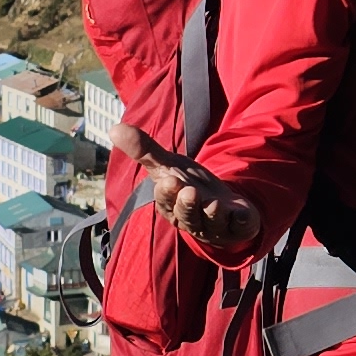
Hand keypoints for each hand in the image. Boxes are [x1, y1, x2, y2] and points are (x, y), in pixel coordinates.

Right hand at [103, 111, 260, 252]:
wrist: (223, 206)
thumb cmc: (190, 186)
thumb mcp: (169, 166)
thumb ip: (145, 151)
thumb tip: (113, 129)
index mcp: (172, 206)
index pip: (165, 203)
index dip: (166, 194)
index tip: (168, 180)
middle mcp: (192, 219)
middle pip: (187, 215)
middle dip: (187, 205)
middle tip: (189, 190)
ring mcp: (216, 225)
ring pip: (211, 223)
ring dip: (212, 213)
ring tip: (214, 202)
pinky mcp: (239, 226)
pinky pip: (241, 226)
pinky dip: (241, 220)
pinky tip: (242, 212)